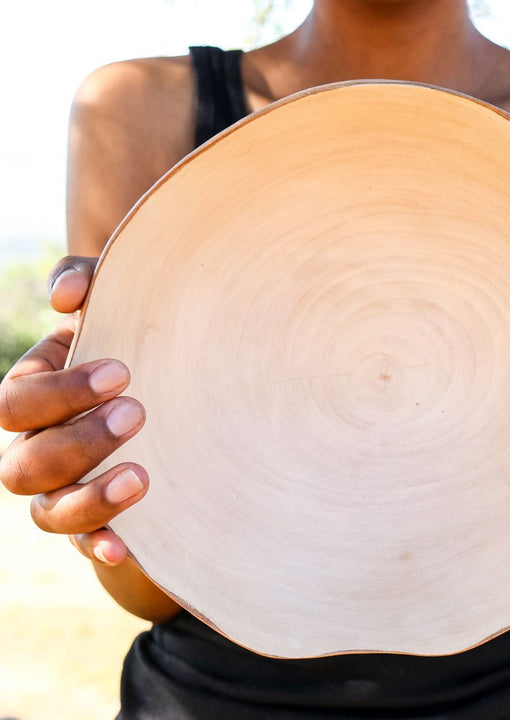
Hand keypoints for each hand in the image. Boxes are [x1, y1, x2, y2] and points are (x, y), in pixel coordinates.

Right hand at [0, 256, 144, 564]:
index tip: (123, 372)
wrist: (168, 397)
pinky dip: (99, 546)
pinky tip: (125, 547)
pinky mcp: (95, 519)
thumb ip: (85, 282)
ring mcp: (61, 489)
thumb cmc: (134, 343)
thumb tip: (65, 297)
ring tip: (143, 475)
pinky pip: (83, 544)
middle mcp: (35, 447)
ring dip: (90, 497)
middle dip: (80, 441)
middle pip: (26, 463)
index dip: (62, 391)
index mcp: (33, 396)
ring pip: (48, 511)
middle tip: (139, 412)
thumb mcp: (115, 304)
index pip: (17, 403)